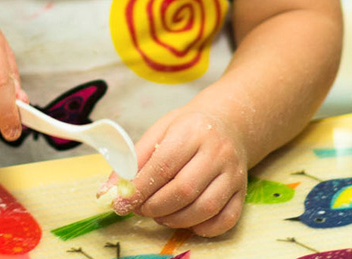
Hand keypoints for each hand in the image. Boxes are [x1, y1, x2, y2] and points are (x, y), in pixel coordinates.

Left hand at [116, 107, 247, 236]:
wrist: (228, 123)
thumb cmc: (187, 128)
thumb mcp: (159, 131)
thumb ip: (134, 159)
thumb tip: (108, 191)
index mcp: (192, 131)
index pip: (163, 166)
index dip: (139, 189)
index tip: (122, 204)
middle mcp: (218, 151)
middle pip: (184, 190)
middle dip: (155, 207)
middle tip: (140, 210)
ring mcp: (234, 173)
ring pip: (205, 208)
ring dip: (175, 220)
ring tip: (159, 215)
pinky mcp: (243, 191)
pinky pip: (226, 219)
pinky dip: (204, 228)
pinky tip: (187, 222)